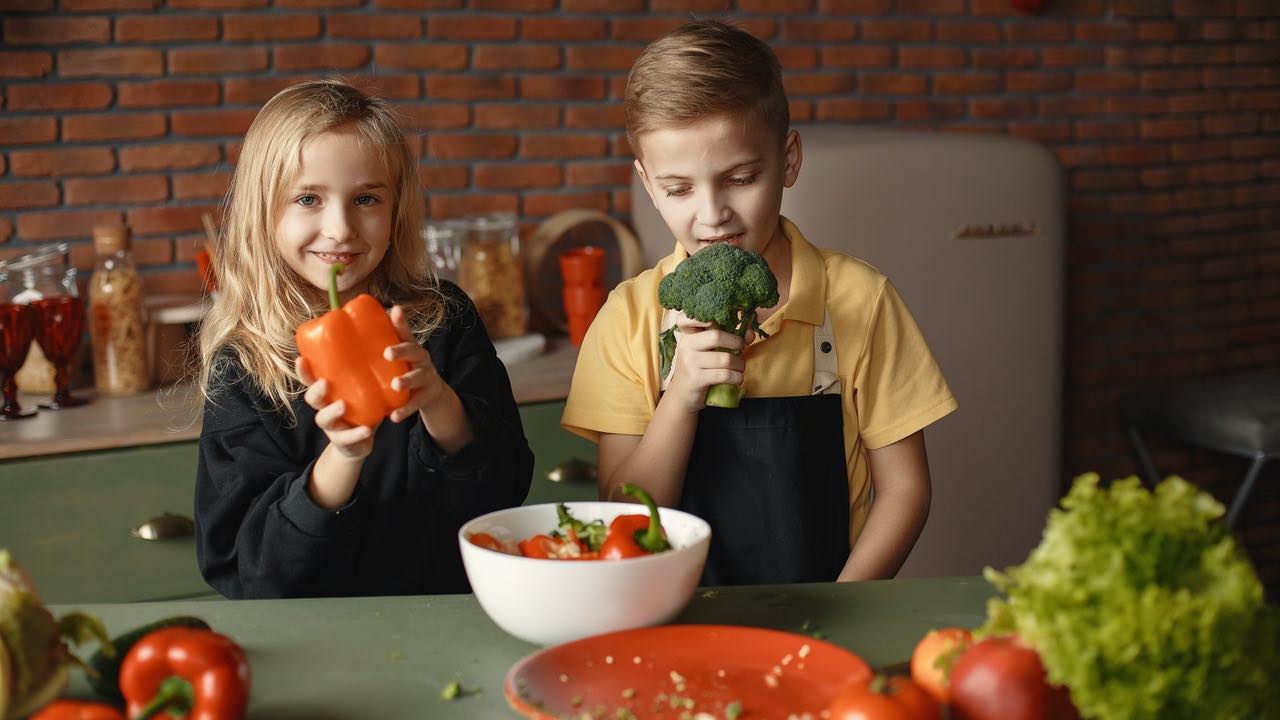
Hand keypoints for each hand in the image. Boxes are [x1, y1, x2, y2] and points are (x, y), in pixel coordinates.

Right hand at [295, 354, 373, 459]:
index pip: (310, 379)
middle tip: (325, 383)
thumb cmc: (362, 404)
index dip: (303, 371)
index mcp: (326, 391)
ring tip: (343, 405)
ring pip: (324, 419)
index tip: (301, 359)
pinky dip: (356, 434)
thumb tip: (385, 326)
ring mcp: (331, 425)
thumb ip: (369, 365)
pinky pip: (347, 438)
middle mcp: (324, 407)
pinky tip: (366, 430)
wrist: (362, 440)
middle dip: (316, 390)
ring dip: (332, 412)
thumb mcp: (364, 384)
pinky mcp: (343, 440)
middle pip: (312, 398)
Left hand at [383, 305, 447, 424]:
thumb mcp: (399, 355)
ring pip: (418, 377)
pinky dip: (405, 410)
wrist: (432, 392)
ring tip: (395, 384)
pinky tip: (394, 416)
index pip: (406, 331)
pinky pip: (416, 404)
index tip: (395, 310)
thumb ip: (382, 342)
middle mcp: (422, 359)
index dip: (401, 321)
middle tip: (387, 353)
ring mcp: (426, 377)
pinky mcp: (426, 396)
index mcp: (411, 347)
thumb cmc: (407, 368)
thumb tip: (352, 327)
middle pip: (414, 351)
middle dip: (402, 351)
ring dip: (407, 380)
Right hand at [664, 313, 750, 413]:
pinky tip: (736, 379)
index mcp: (688, 335)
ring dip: (740, 364)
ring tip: (740, 368)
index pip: (685, 318)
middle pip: (716, 336)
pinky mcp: (696, 379)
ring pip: (725, 359)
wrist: (683, 396)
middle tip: (742, 348)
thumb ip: (727, 339)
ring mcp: (689, 363)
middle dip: (737, 342)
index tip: (715, 321)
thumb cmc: (699, 369)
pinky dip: (736, 378)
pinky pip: (724, 375)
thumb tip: (750, 332)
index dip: (700, 316)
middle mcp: (686, 346)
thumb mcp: (708, 352)